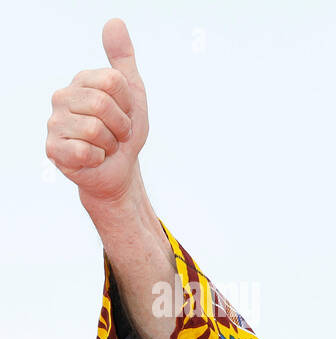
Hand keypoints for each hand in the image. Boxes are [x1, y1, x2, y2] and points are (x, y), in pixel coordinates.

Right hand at [46, 18, 149, 206]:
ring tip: (105, 145)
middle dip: (121, 126)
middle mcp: (63, 97)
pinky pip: (85, 151)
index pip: (113, 82)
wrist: (120, 169)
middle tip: (117, 133)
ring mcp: (54, 123)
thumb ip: (123, 58)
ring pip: (94, 129)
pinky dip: (98, 158)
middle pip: (102, 104)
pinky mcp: (53, 149)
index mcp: (82, 81)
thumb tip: (114, 22)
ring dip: (111, 144)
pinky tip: (93, 158)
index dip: (128, 104)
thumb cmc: (124, 131)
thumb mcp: (132, 93)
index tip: (125, 113)